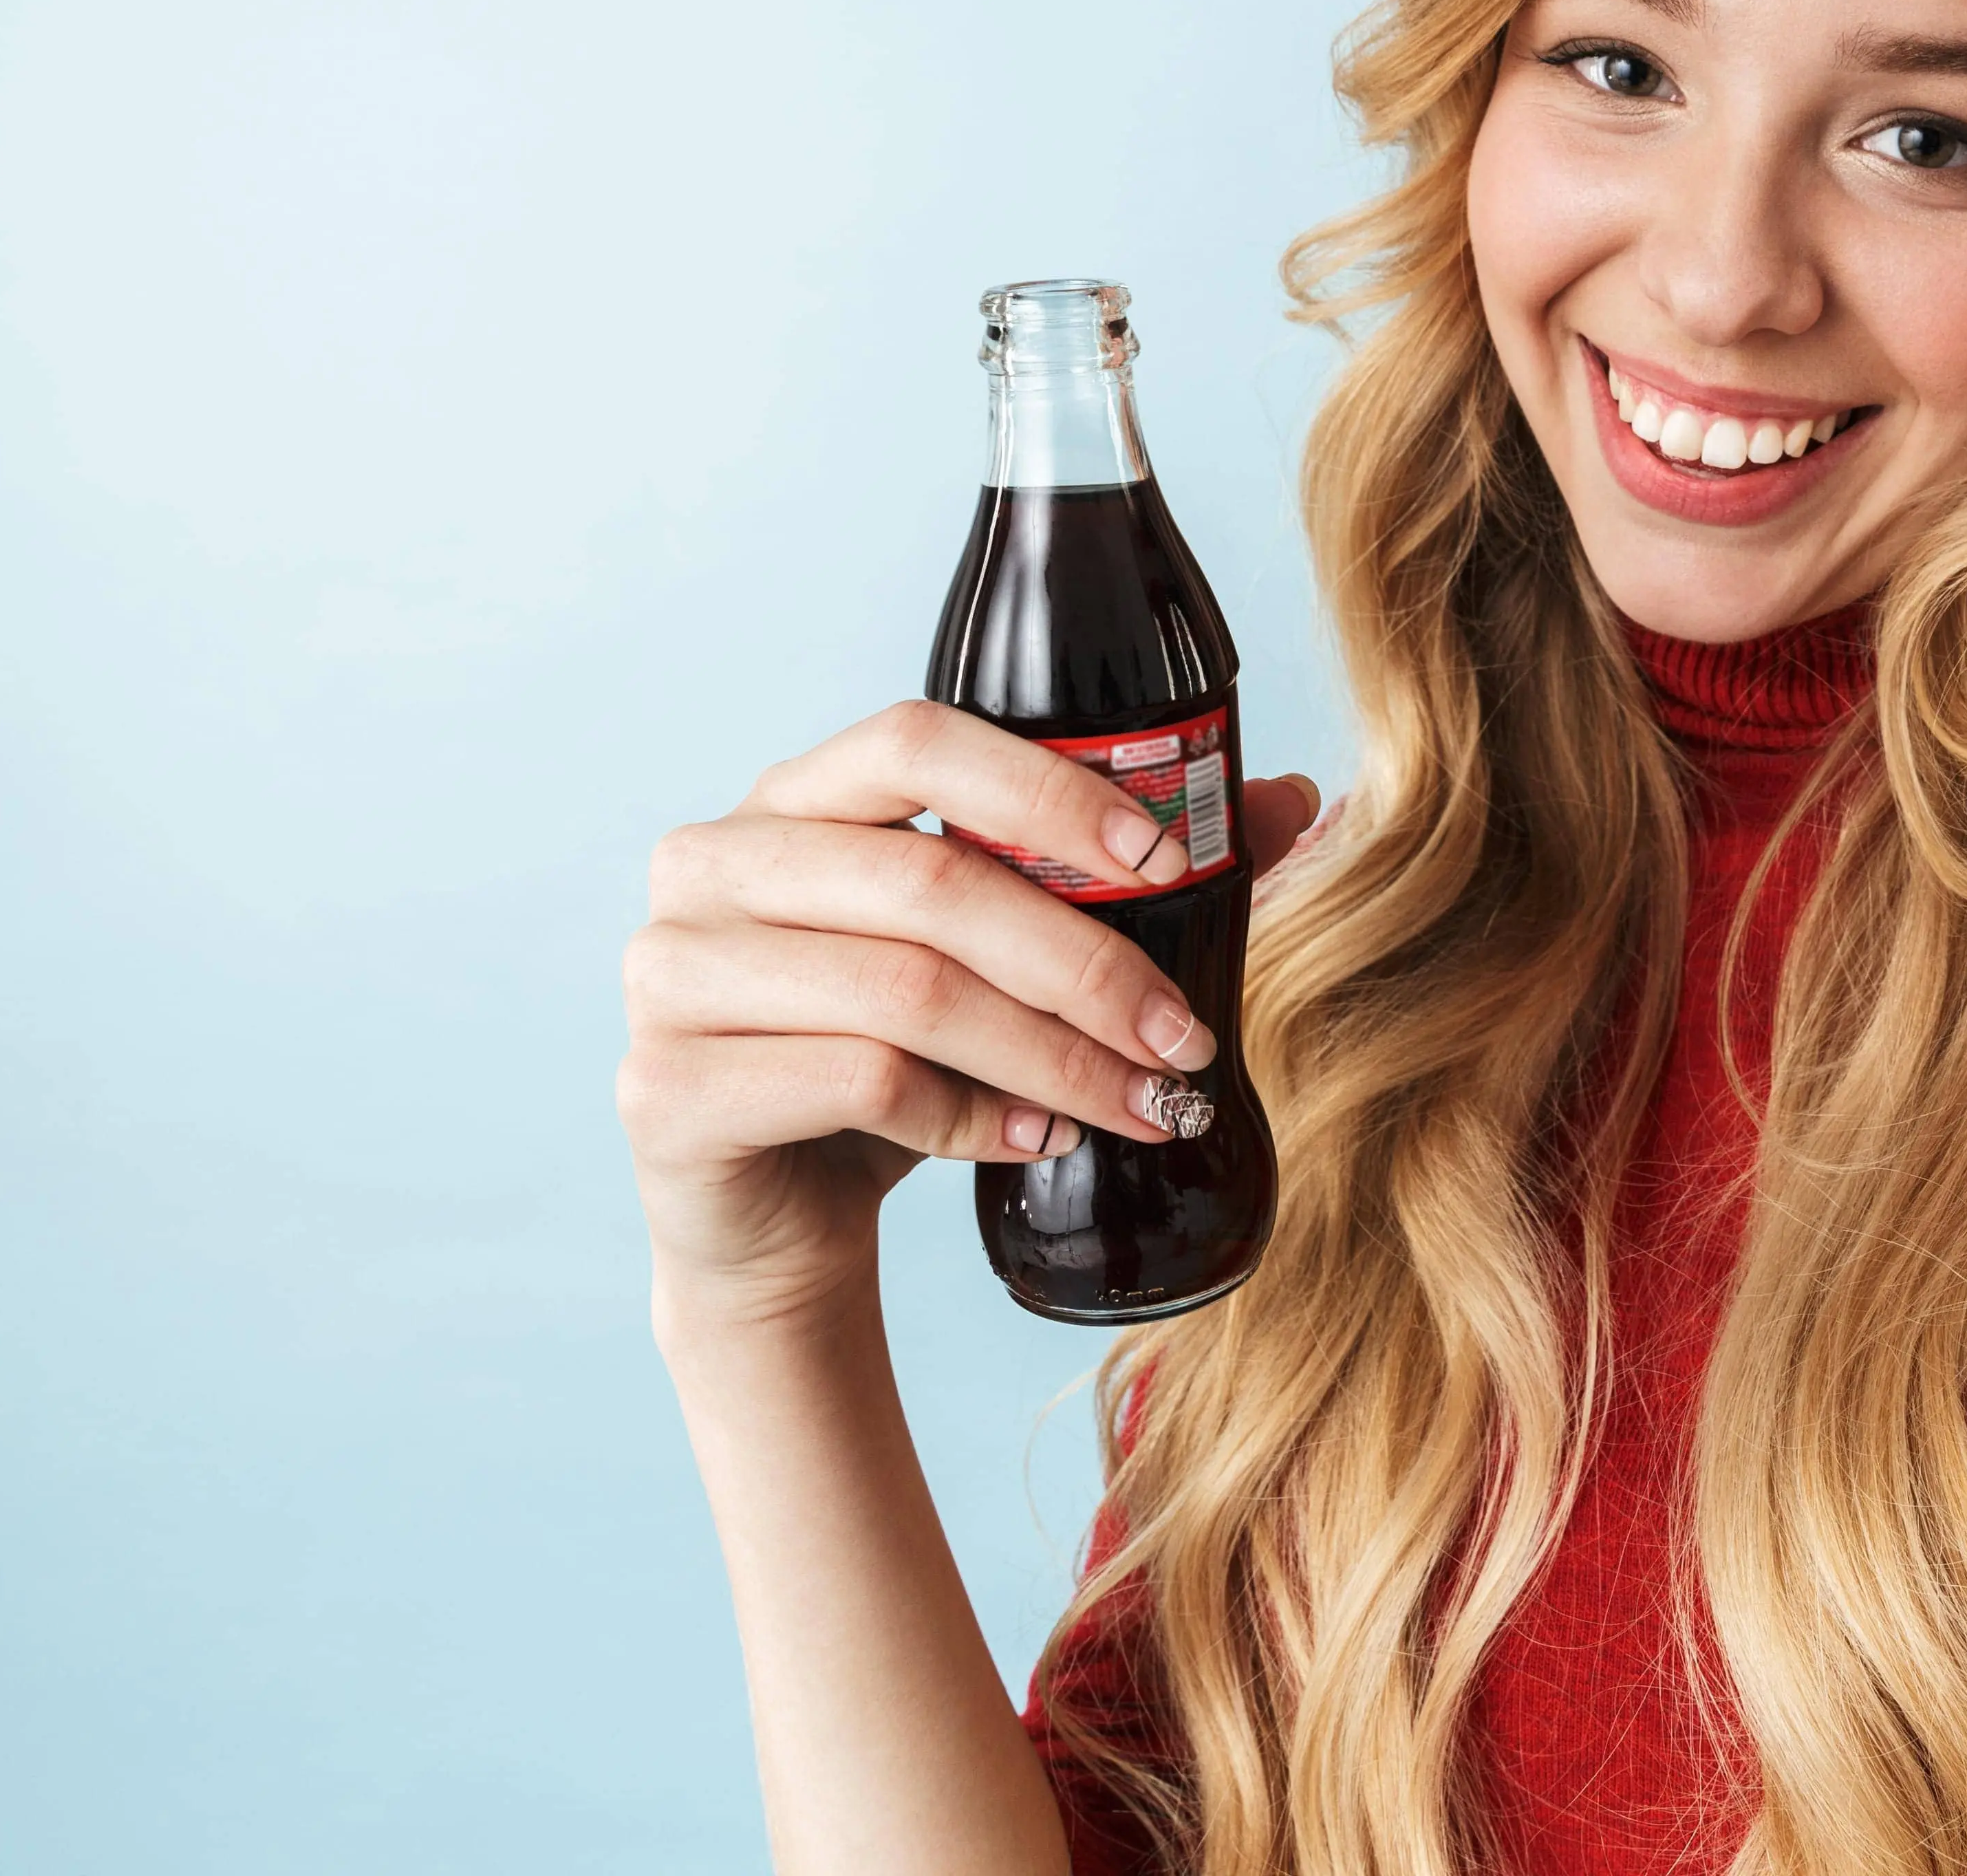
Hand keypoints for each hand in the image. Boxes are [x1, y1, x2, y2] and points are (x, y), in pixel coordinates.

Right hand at [618, 699, 1323, 1336]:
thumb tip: (1298, 802)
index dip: (1047, 790)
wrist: (773, 1226)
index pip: (919, 740)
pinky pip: (858, 1083)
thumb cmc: (892, 1068)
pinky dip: (973, 1115)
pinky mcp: (668, 1092)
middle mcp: (713, 864)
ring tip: (1138, 1102)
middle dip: (1086, 963)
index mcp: (791, 798)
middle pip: (930, 883)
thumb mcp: (1002, 966)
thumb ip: (1125, 880)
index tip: (1165, 860)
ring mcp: (673, 976)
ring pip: (906, 993)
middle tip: (1183, 1035)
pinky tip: (1034, 1138)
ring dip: (1052, 1054)